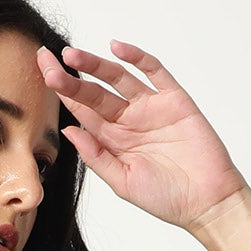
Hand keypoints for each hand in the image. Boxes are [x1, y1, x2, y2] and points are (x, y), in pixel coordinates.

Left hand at [37, 39, 246, 232]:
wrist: (207, 201)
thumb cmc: (166, 198)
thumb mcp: (122, 182)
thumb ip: (96, 156)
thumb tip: (70, 131)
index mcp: (114, 140)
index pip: (83, 111)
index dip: (63, 93)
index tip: (43, 75)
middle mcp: (129, 120)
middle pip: (94, 92)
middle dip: (70, 76)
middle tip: (46, 59)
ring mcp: (151, 107)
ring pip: (118, 78)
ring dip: (96, 65)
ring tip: (72, 55)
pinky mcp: (174, 99)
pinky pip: (154, 72)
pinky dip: (137, 57)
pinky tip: (117, 49)